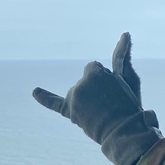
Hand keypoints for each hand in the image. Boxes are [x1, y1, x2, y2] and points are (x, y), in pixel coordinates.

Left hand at [34, 33, 161, 164]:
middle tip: (109, 103)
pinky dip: (43, 97)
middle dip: (96, 89)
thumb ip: (123, 57)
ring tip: (100, 112)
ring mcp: (73, 97)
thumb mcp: (130, 78)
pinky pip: (53, 102)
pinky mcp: (69, 110)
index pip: (94, 68)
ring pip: (77, 91)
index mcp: (96, 72)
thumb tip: (125, 33)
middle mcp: (81, 83)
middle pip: (85, 80)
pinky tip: (35, 91)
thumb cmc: (128, 105)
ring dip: (86, 99)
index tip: (114, 91)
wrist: (122, 131)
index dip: (105, 80)